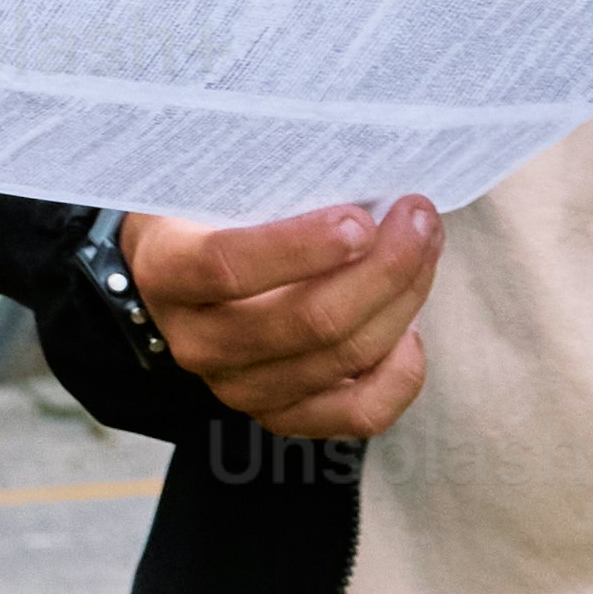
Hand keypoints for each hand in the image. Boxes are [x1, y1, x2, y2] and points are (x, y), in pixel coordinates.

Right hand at [115, 195, 441, 440]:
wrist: (180, 273)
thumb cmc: (208, 212)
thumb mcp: (212, 184)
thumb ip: (269, 180)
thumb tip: (365, 176)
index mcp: (167, 273)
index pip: (227, 266)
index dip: (298, 247)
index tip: (359, 218)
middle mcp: (197, 342)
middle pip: (308, 321)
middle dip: (383, 267)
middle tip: (419, 218)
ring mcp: (239, 388)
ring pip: (344, 359)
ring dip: (402, 300)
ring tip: (425, 249)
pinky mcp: (282, 416)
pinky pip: (361, 413)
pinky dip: (400, 373)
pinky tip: (409, 329)